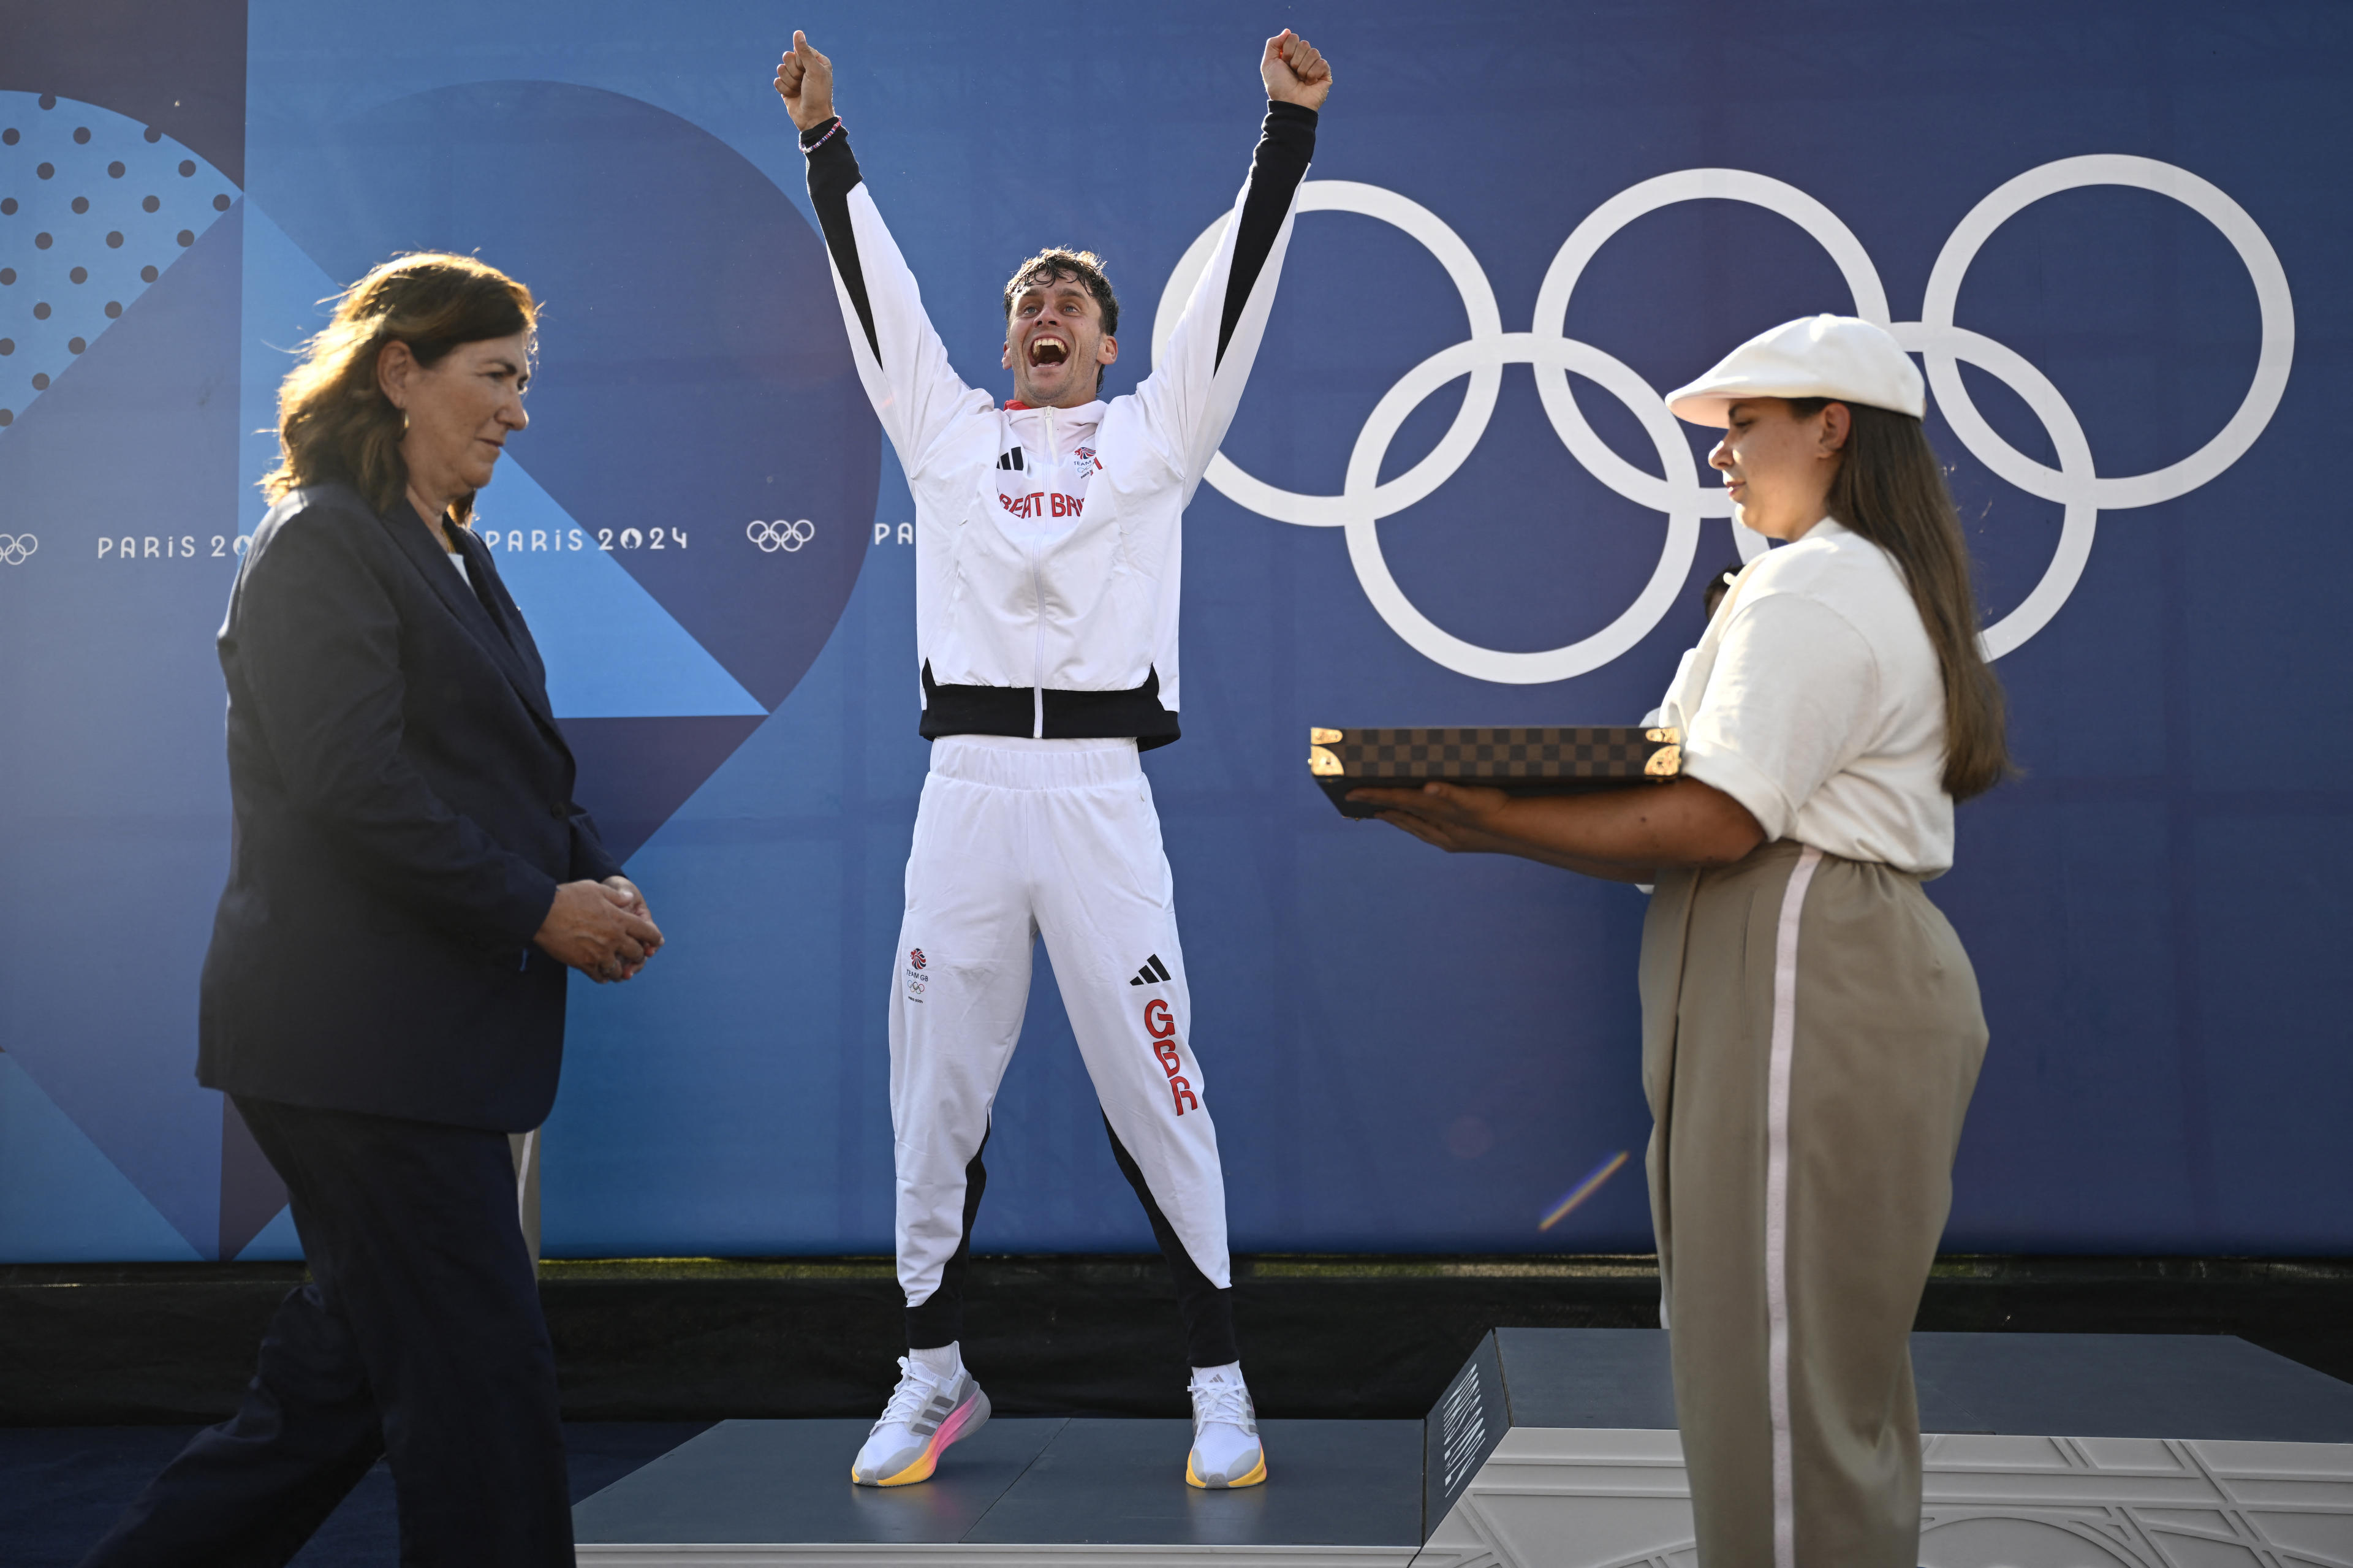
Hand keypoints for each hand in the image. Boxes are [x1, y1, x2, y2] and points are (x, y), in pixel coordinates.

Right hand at [534, 879, 664, 982]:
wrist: (543, 912)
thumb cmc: (568, 897)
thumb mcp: (595, 889)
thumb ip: (615, 896)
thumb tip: (629, 898)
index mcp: (619, 919)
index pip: (646, 931)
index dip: (654, 937)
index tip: (656, 942)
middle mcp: (613, 938)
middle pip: (636, 953)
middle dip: (638, 954)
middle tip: (636, 956)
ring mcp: (599, 953)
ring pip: (618, 969)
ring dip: (620, 969)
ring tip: (618, 969)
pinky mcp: (584, 963)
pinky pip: (599, 976)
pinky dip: (603, 977)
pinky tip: (603, 976)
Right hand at [774, 30, 835, 130]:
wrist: (812, 118)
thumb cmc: (818, 95)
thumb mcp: (814, 70)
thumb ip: (804, 51)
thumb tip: (797, 32)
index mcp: (816, 61)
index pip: (800, 49)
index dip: (800, 60)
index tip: (808, 71)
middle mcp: (805, 68)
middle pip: (788, 57)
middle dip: (793, 71)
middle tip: (803, 82)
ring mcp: (795, 78)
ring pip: (780, 69)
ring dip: (789, 82)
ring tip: (799, 90)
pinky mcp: (786, 87)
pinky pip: (777, 81)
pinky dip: (784, 89)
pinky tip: (793, 96)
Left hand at [1262, 28, 1331, 110]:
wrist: (1288, 103)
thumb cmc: (1278, 86)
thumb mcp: (1268, 63)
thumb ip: (1273, 43)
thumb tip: (1288, 31)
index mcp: (1291, 54)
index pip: (1293, 38)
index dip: (1287, 50)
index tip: (1284, 63)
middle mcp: (1304, 58)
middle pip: (1304, 43)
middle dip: (1295, 59)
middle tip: (1292, 73)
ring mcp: (1315, 65)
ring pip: (1313, 52)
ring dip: (1303, 68)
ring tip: (1300, 79)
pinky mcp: (1325, 73)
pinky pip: (1322, 62)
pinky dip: (1312, 74)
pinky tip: (1309, 83)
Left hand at [1349, 782, 1512, 853]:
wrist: (1517, 831)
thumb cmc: (1494, 809)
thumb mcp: (1472, 797)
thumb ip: (1448, 792)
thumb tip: (1426, 789)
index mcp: (1435, 812)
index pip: (1398, 799)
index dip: (1375, 795)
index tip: (1351, 793)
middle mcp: (1436, 826)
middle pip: (1401, 815)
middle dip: (1382, 806)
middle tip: (1362, 801)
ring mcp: (1445, 837)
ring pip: (1413, 826)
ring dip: (1398, 818)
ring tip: (1384, 813)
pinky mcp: (1455, 842)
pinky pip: (1428, 833)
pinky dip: (1417, 826)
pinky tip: (1420, 826)